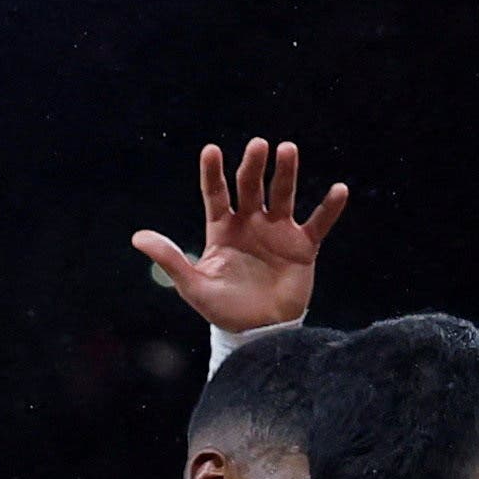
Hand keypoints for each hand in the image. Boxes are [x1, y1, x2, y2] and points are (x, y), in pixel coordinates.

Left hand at [131, 137, 346, 332]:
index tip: (211, 150)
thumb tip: (138, 237)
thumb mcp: (193, 286)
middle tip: (258, 145)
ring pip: (283, 195)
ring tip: (288, 149)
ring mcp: (278, 233)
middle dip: (254, 166)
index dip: (213, 172)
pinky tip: (340, 190)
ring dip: (287, 173)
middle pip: (251, 186)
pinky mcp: (303, 248)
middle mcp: (250, 223)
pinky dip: (329, 208)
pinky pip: (318, 223)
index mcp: (222, 229)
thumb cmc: (224, 309)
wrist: (260, 333)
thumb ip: (170, 259)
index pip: (216, 193)